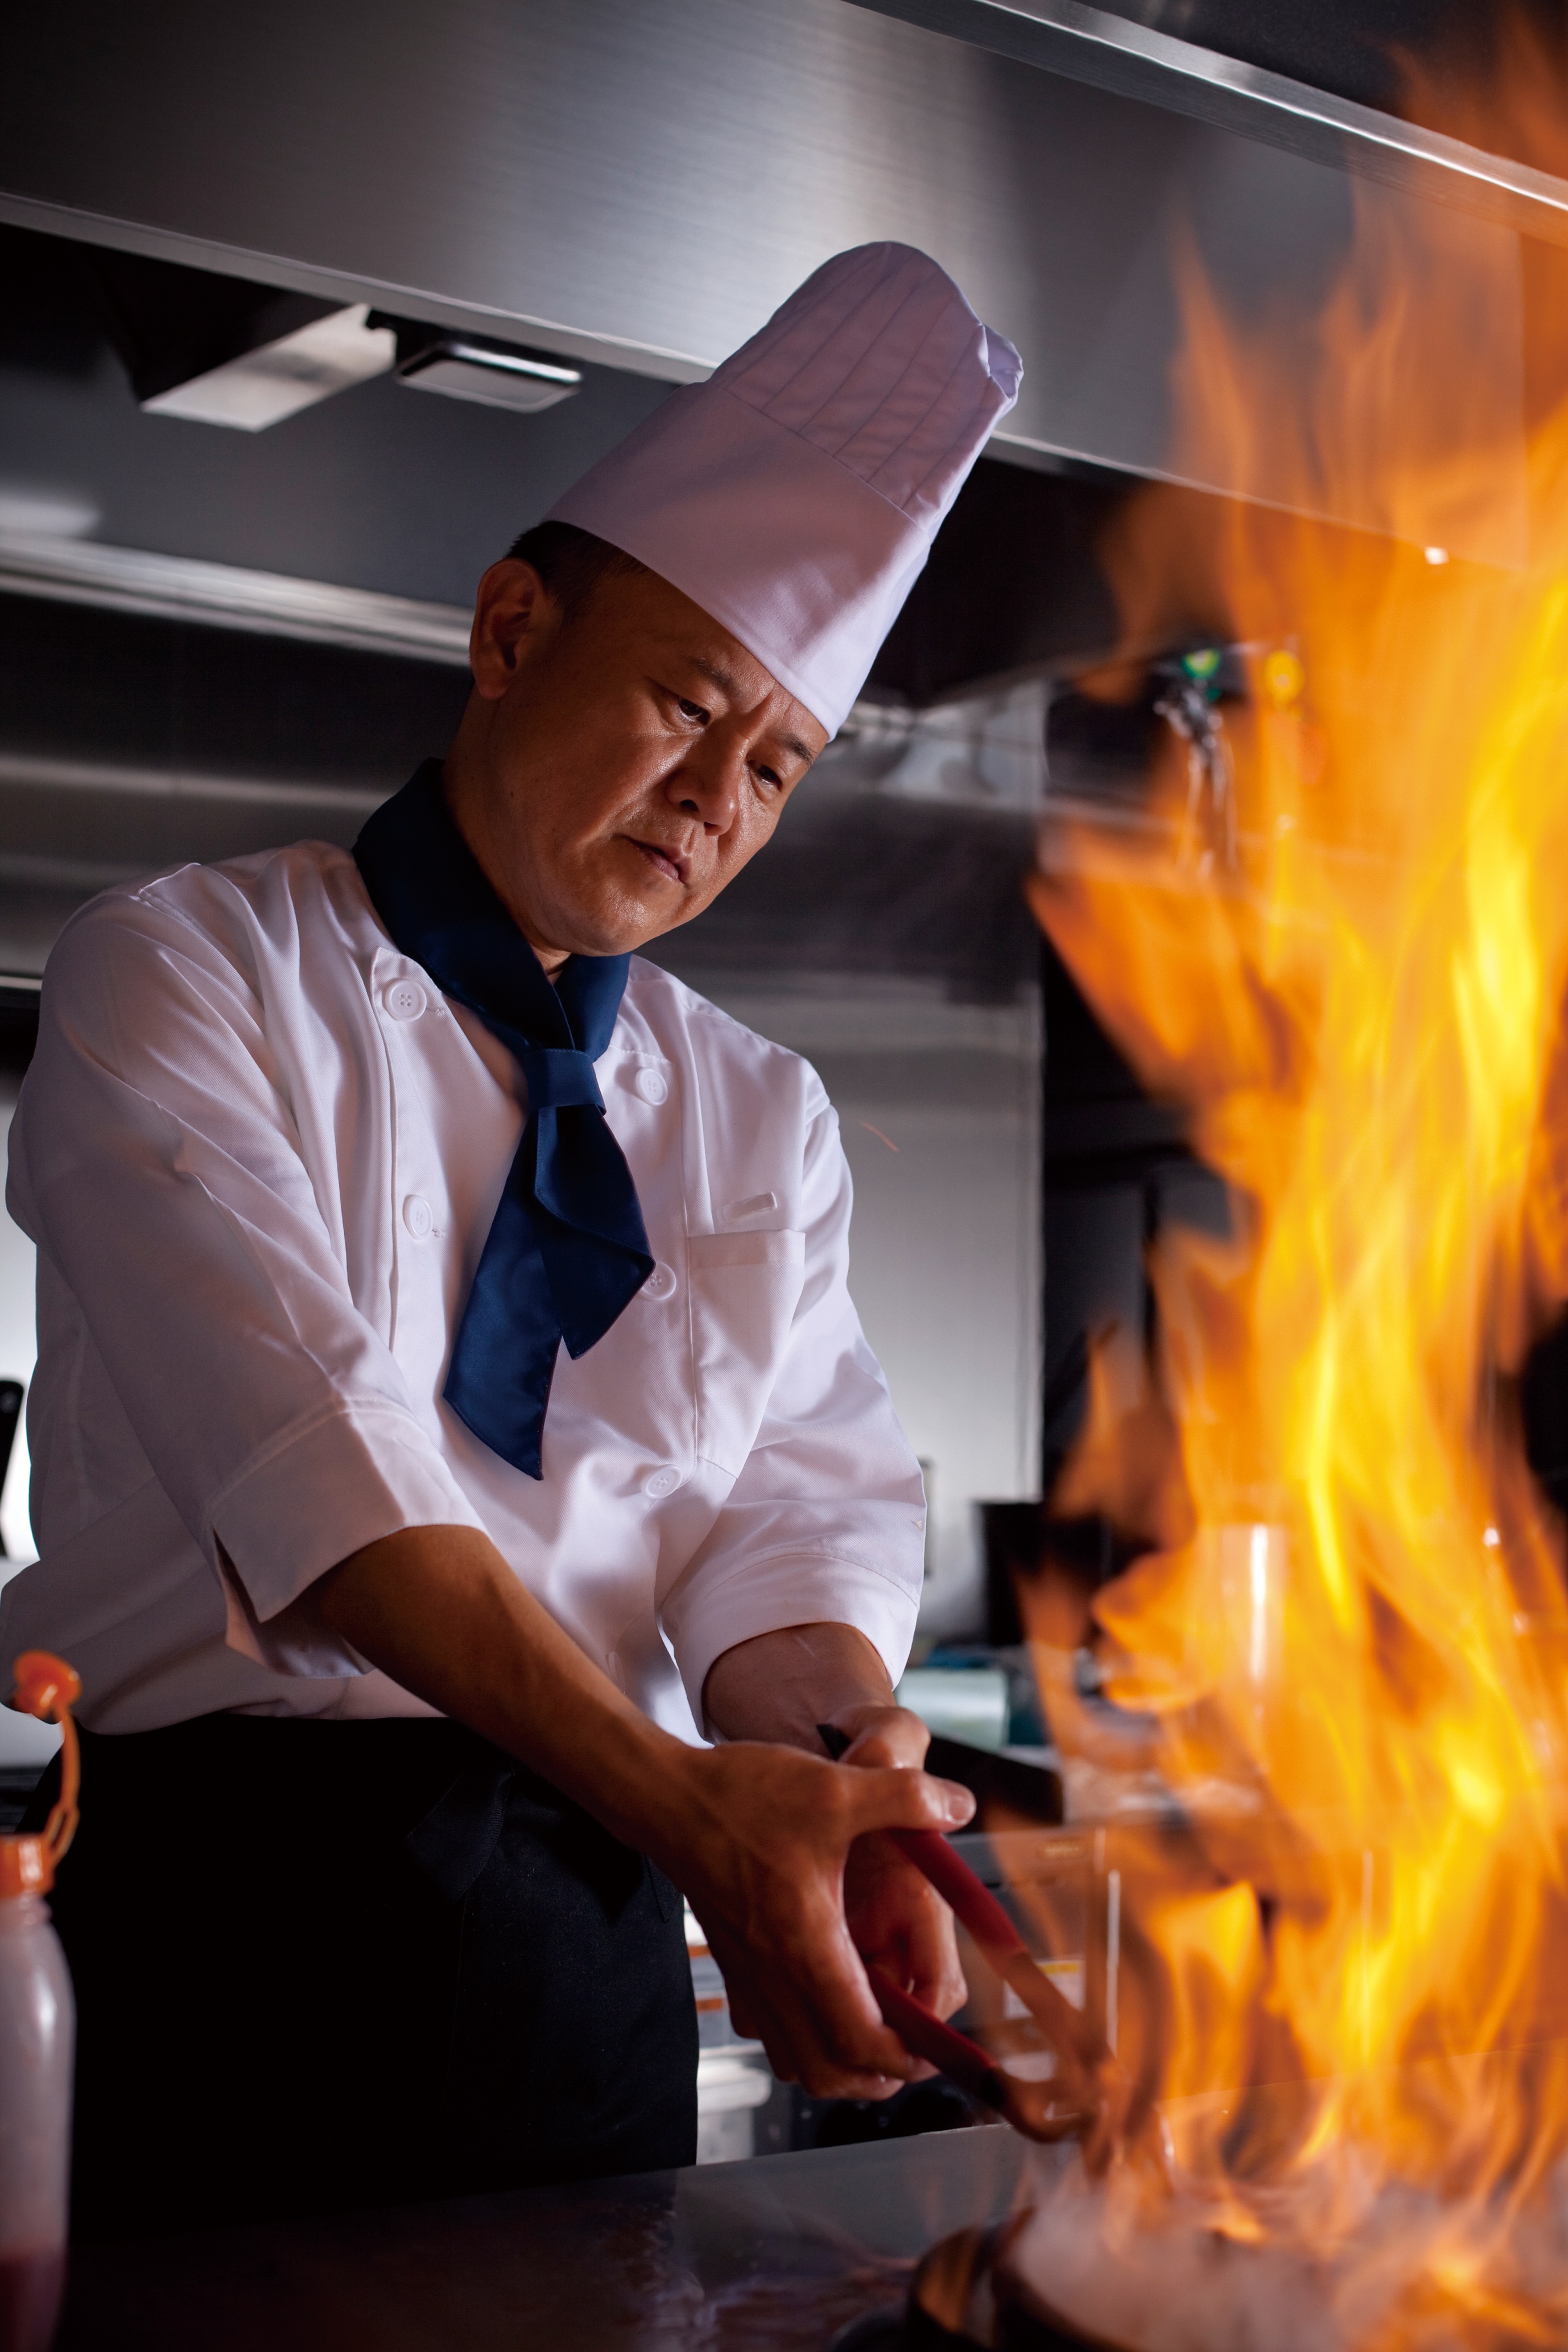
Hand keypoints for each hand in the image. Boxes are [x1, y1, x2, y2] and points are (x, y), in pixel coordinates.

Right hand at [668, 1734, 973, 2100]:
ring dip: (845, 2063)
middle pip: (831, 2072)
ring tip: (882, 2032)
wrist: (668, 1800)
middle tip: (917, 2046)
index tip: (940, 2042)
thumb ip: (904, 1797)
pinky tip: (831, 2003)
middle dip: (881, 2074)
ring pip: (799, 2062)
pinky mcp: (736, 1969)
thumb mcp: (836, 1789)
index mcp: (807, 1947)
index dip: (909, 2055)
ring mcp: (749, 1978)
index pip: (862, 2041)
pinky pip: (774, 2035)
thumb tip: (960, 1805)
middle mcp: (775, 1977)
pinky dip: (808, 2042)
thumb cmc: (743, 1798)